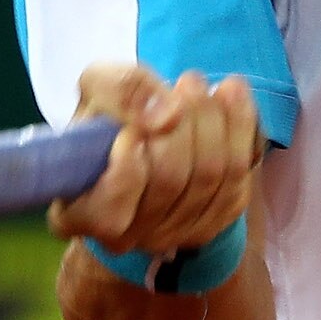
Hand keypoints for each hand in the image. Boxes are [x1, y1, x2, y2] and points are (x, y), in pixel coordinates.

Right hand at [49, 61, 262, 254]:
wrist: (143, 135)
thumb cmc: (110, 115)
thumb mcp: (99, 86)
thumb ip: (121, 90)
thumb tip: (167, 114)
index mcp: (79, 212)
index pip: (111, 206)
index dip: (128, 163)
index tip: (135, 126)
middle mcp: (124, 237)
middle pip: (170, 180)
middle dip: (186, 121)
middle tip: (188, 81)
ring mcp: (169, 236)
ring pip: (209, 179)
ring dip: (217, 121)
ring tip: (209, 86)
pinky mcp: (209, 225)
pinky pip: (237, 182)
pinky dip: (241, 133)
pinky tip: (233, 100)